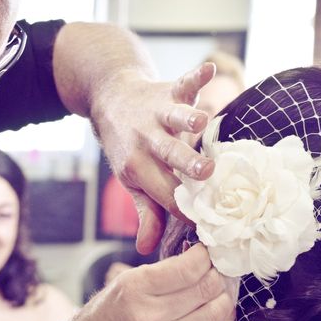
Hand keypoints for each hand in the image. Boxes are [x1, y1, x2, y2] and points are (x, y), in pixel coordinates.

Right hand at [65, 243, 236, 320]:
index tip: (206, 250)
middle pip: (207, 287)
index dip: (205, 255)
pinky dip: (222, 318)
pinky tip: (216, 308)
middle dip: (217, 272)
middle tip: (216, 266)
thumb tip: (198, 258)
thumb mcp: (124, 283)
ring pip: (217, 312)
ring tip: (218, 287)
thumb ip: (161, 271)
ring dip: (224, 295)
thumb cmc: (106, 315)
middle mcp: (152, 317)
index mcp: (136, 290)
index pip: (188, 268)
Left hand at [91, 63, 216, 253]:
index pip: (166, 192)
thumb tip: (148, 250)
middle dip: (186, 162)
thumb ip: (146, 213)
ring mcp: (157, 115)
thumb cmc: (127, 147)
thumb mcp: (132, 182)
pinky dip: (194, 76)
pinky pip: (182, 82)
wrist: (110, 101)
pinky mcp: (167, 92)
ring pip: (174, 118)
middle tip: (206, 172)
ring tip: (202, 121)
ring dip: (187, 119)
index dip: (187, 207)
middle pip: (168, 154)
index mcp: (138, 168)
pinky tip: (207, 70)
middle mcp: (146, 141)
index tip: (211, 220)